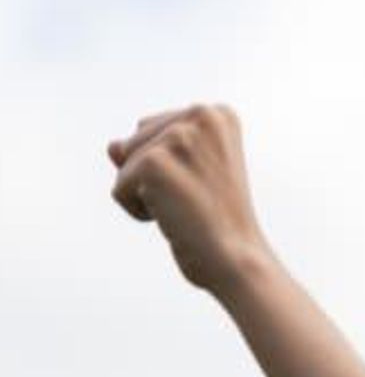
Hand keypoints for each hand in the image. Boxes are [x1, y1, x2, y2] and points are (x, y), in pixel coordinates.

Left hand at [107, 103, 271, 297]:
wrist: (239, 262)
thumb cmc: (219, 225)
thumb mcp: (187, 175)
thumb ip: (146, 149)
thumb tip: (112, 146)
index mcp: (218, 114)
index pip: (156, 130)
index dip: (175, 168)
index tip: (209, 188)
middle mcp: (202, 115)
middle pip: (138, 140)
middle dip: (157, 177)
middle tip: (199, 201)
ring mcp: (178, 137)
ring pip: (125, 161)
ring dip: (149, 194)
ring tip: (189, 209)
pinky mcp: (155, 162)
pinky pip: (120, 188)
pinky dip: (139, 212)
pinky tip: (176, 219)